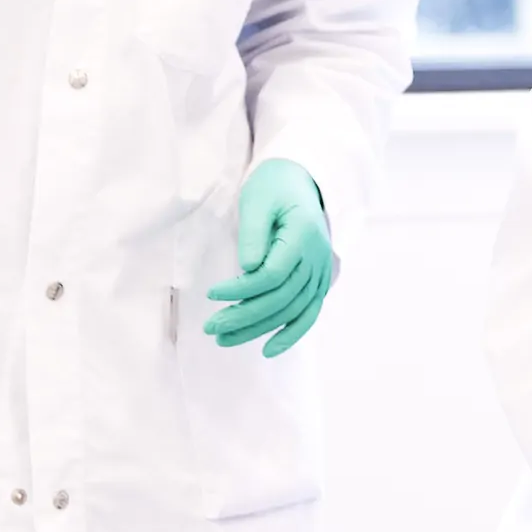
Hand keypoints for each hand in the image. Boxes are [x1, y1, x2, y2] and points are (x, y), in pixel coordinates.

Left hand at [205, 160, 333, 356]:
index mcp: (304, 235)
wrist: (302, 181)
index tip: (211, 294)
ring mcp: (321, 272)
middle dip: (244, 316)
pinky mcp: (318, 281)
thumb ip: (253, 235)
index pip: (273, 274)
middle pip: (281, 297)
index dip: (241, 289)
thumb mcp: (257, 200)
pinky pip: (309, 313)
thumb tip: (247, 270)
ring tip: (224, 339)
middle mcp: (318, 258)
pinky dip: (292, 334)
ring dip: (259, 329)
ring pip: (292, 310)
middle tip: (210, 327)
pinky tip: (269, 350)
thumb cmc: (274, 187)